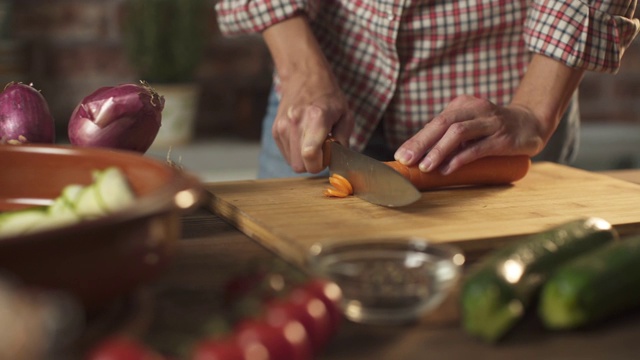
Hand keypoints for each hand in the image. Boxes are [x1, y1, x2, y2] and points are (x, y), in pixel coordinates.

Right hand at [273, 72, 352, 173]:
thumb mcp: (345, 115)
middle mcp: (295, 123)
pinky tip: (303, 137)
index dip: (321, 163)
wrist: (304, 77)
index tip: (328, 154)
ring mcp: (282, 127)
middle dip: (313, 164)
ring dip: (304, 158)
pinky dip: (296, 152)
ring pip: (292, 163)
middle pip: (300, 166)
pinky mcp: (275, 130)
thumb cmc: (328, 96)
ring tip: (313, 140)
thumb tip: (339, 161)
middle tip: (322, 149)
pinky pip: (287, 154)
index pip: (310, 155)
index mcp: (316, 118)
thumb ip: (343, 141)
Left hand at [394, 95, 545, 173]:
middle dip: (421, 143)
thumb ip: (448, 136)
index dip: (415, 140)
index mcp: (462, 105)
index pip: (434, 123)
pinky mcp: (503, 137)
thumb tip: (418, 154)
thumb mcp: (469, 127)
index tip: (400, 156)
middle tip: (406, 160)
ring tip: (425, 167)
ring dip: (438, 151)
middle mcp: (475, 109)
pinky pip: (477, 147)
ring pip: (458, 133)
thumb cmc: (493, 129)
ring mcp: (490, 122)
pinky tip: (448, 169)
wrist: (532, 124)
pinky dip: (460, 158)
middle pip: (442, 124)